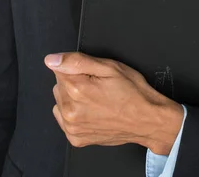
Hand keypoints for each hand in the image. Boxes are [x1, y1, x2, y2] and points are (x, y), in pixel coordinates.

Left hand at [44, 52, 183, 153]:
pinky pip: (64, 119)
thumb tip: (52, 60)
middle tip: (97, 86)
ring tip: (95, 99)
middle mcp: (70, 110)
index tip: (92, 73)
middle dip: (74, 82)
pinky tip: (92, 112)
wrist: (147, 120)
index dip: (77, 67)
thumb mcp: (109, 67)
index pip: (59, 68)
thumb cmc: (132, 92)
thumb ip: (77, 61)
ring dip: (73, 98)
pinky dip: (75, 114)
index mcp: (77, 89)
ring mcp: (72, 127)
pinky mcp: (75, 138)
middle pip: (59, 85)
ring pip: (60, 102)